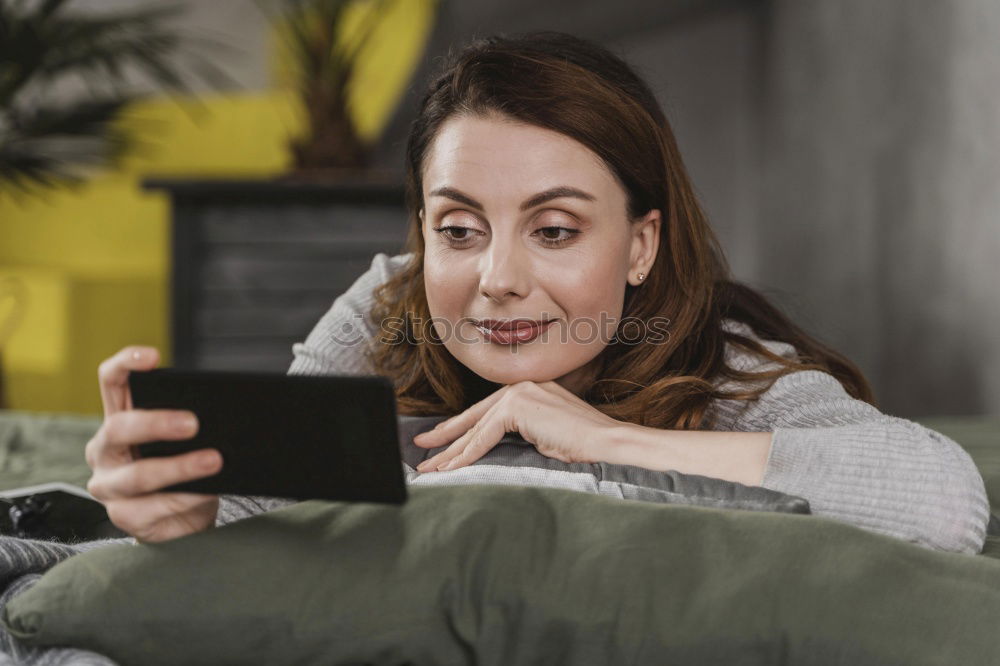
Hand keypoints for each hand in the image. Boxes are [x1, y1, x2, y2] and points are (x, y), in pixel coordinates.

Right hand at [85, 346, 222, 542]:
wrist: (187, 520)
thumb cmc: (185, 471)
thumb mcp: (186, 441)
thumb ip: (190, 424)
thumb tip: (223, 412)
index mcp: (119, 418)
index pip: (111, 381)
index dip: (126, 364)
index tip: (152, 357)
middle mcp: (105, 449)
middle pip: (119, 428)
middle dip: (157, 424)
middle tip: (193, 424)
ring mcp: (109, 485)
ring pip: (139, 475)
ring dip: (181, 467)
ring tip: (214, 461)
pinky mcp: (123, 516)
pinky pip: (153, 507)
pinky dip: (185, 498)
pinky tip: (206, 491)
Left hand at [412, 380, 622, 471]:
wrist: (605, 442)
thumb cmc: (581, 445)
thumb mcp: (544, 435)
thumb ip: (520, 432)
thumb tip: (493, 447)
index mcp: (527, 388)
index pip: (487, 411)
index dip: (462, 427)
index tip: (441, 440)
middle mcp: (520, 385)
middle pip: (474, 415)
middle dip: (446, 434)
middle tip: (421, 446)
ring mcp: (518, 392)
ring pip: (476, 427)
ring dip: (452, 450)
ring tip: (431, 466)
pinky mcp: (517, 406)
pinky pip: (484, 435)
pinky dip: (467, 454)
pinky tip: (452, 468)